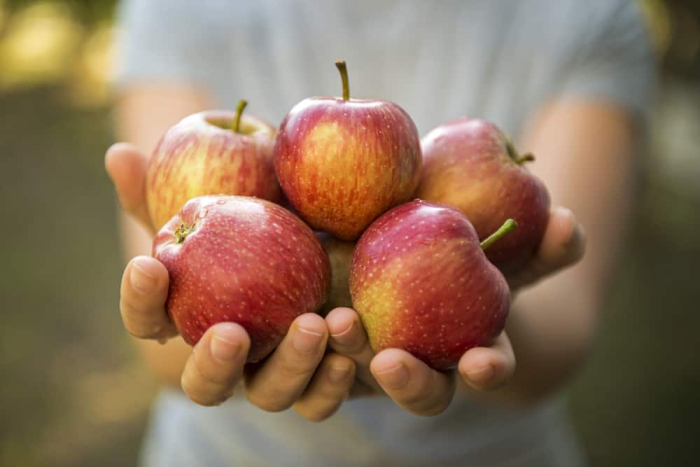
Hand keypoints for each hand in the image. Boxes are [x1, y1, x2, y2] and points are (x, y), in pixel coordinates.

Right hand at [106, 143, 354, 420]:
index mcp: (194, 318)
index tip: (150, 265)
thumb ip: (178, 189)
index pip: (148, 322)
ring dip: (290, 366)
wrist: (337, 247)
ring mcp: (276, 374)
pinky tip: (348, 352)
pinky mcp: (321, 380)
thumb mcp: (229, 203)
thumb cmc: (264, 228)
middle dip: (212, 364)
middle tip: (232, 332)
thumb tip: (119, 157)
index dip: (140, 300)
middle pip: (206, 385)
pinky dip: (331, 383)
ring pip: (270, 395)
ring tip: (313, 324)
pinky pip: (321, 397)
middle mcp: (231, 358)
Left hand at [325, 207, 585, 415]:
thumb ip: (542, 240)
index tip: (481, 362)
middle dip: (409, 384)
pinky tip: (304, 317)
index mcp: (469, 348)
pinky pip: (307, 362)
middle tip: (391, 360)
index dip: (488, 371)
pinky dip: (300, 349)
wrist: (407, 250)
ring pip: (364, 389)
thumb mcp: (506, 244)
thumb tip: (569, 222)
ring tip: (340, 323)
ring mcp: (371, 361)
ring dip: (351, 361)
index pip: (486, 369)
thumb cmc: (469, 249)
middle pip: (420, 394)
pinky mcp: (325, 347)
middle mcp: (422, 365)